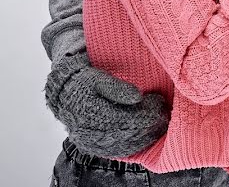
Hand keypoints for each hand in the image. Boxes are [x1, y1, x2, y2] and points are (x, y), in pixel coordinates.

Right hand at [45, 53, 168, 157]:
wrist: (64, 96)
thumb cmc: (84, 83)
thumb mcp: (98, 78)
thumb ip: (117, 87)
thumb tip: (137, 97)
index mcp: (91, 113)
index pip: (127, 118)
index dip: (147, 112)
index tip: (159, 101)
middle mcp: (90, 132)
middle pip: (129, 132)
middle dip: (150, 123)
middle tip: (163, 111)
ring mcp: (92, 143)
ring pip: (126, 144)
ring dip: (146, 135)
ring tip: (159, 122)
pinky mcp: (95, 147)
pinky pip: (119, 150)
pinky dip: (136, 144)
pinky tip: (147, 134)